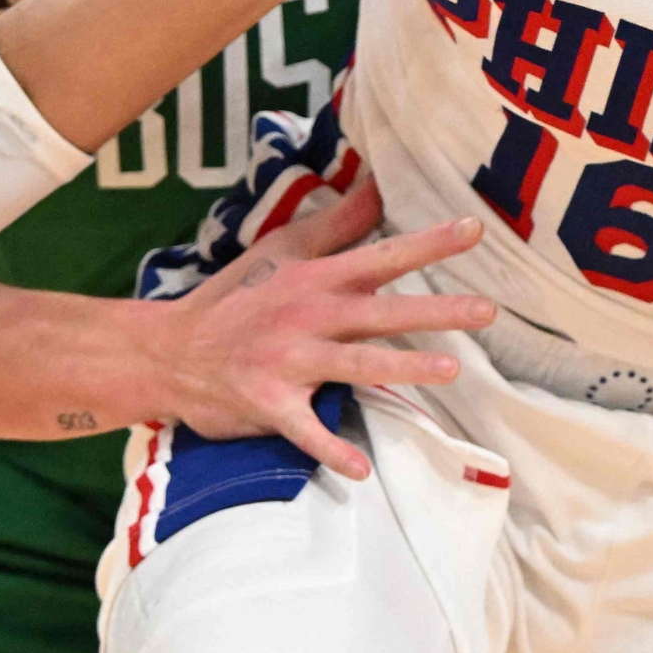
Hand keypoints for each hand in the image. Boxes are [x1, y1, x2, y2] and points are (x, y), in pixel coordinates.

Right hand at [144, 174, 494, 480]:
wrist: (168, 352)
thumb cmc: (234, 299)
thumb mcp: (280, 252)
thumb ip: (335, 225)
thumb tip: (378, 184)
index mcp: (314, 280)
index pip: (380, 256)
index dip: (428, 243)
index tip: (473, 230)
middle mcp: (307, 317)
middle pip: (380, 312)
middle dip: (433, 312)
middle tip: (484, 312)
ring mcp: (287, 362)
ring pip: (354, 365)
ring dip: (400, 369)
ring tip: (448, 370)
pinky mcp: (269, 404)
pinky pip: (305, 429)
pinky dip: (330, 449)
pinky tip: (361, 468)